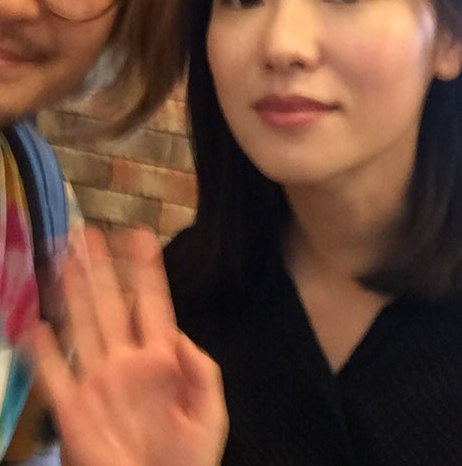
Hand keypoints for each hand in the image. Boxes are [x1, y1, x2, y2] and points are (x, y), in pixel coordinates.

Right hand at [27, 227, 227, 465]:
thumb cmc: (188, 461)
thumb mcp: (209, 414)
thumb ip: (202, 371)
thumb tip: (181, 335)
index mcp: (162, 358)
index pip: (153, 302)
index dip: (146, 270)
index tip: (139, 236)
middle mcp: (126, 361)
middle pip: (111, 304)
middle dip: (100, 268)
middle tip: (87, 234)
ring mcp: (98, 382)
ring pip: (83, 326)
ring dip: (72, 293)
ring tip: (63, 259)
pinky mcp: (73, 411)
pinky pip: (55, 374)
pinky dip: (44, 350)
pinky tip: (36, 324)